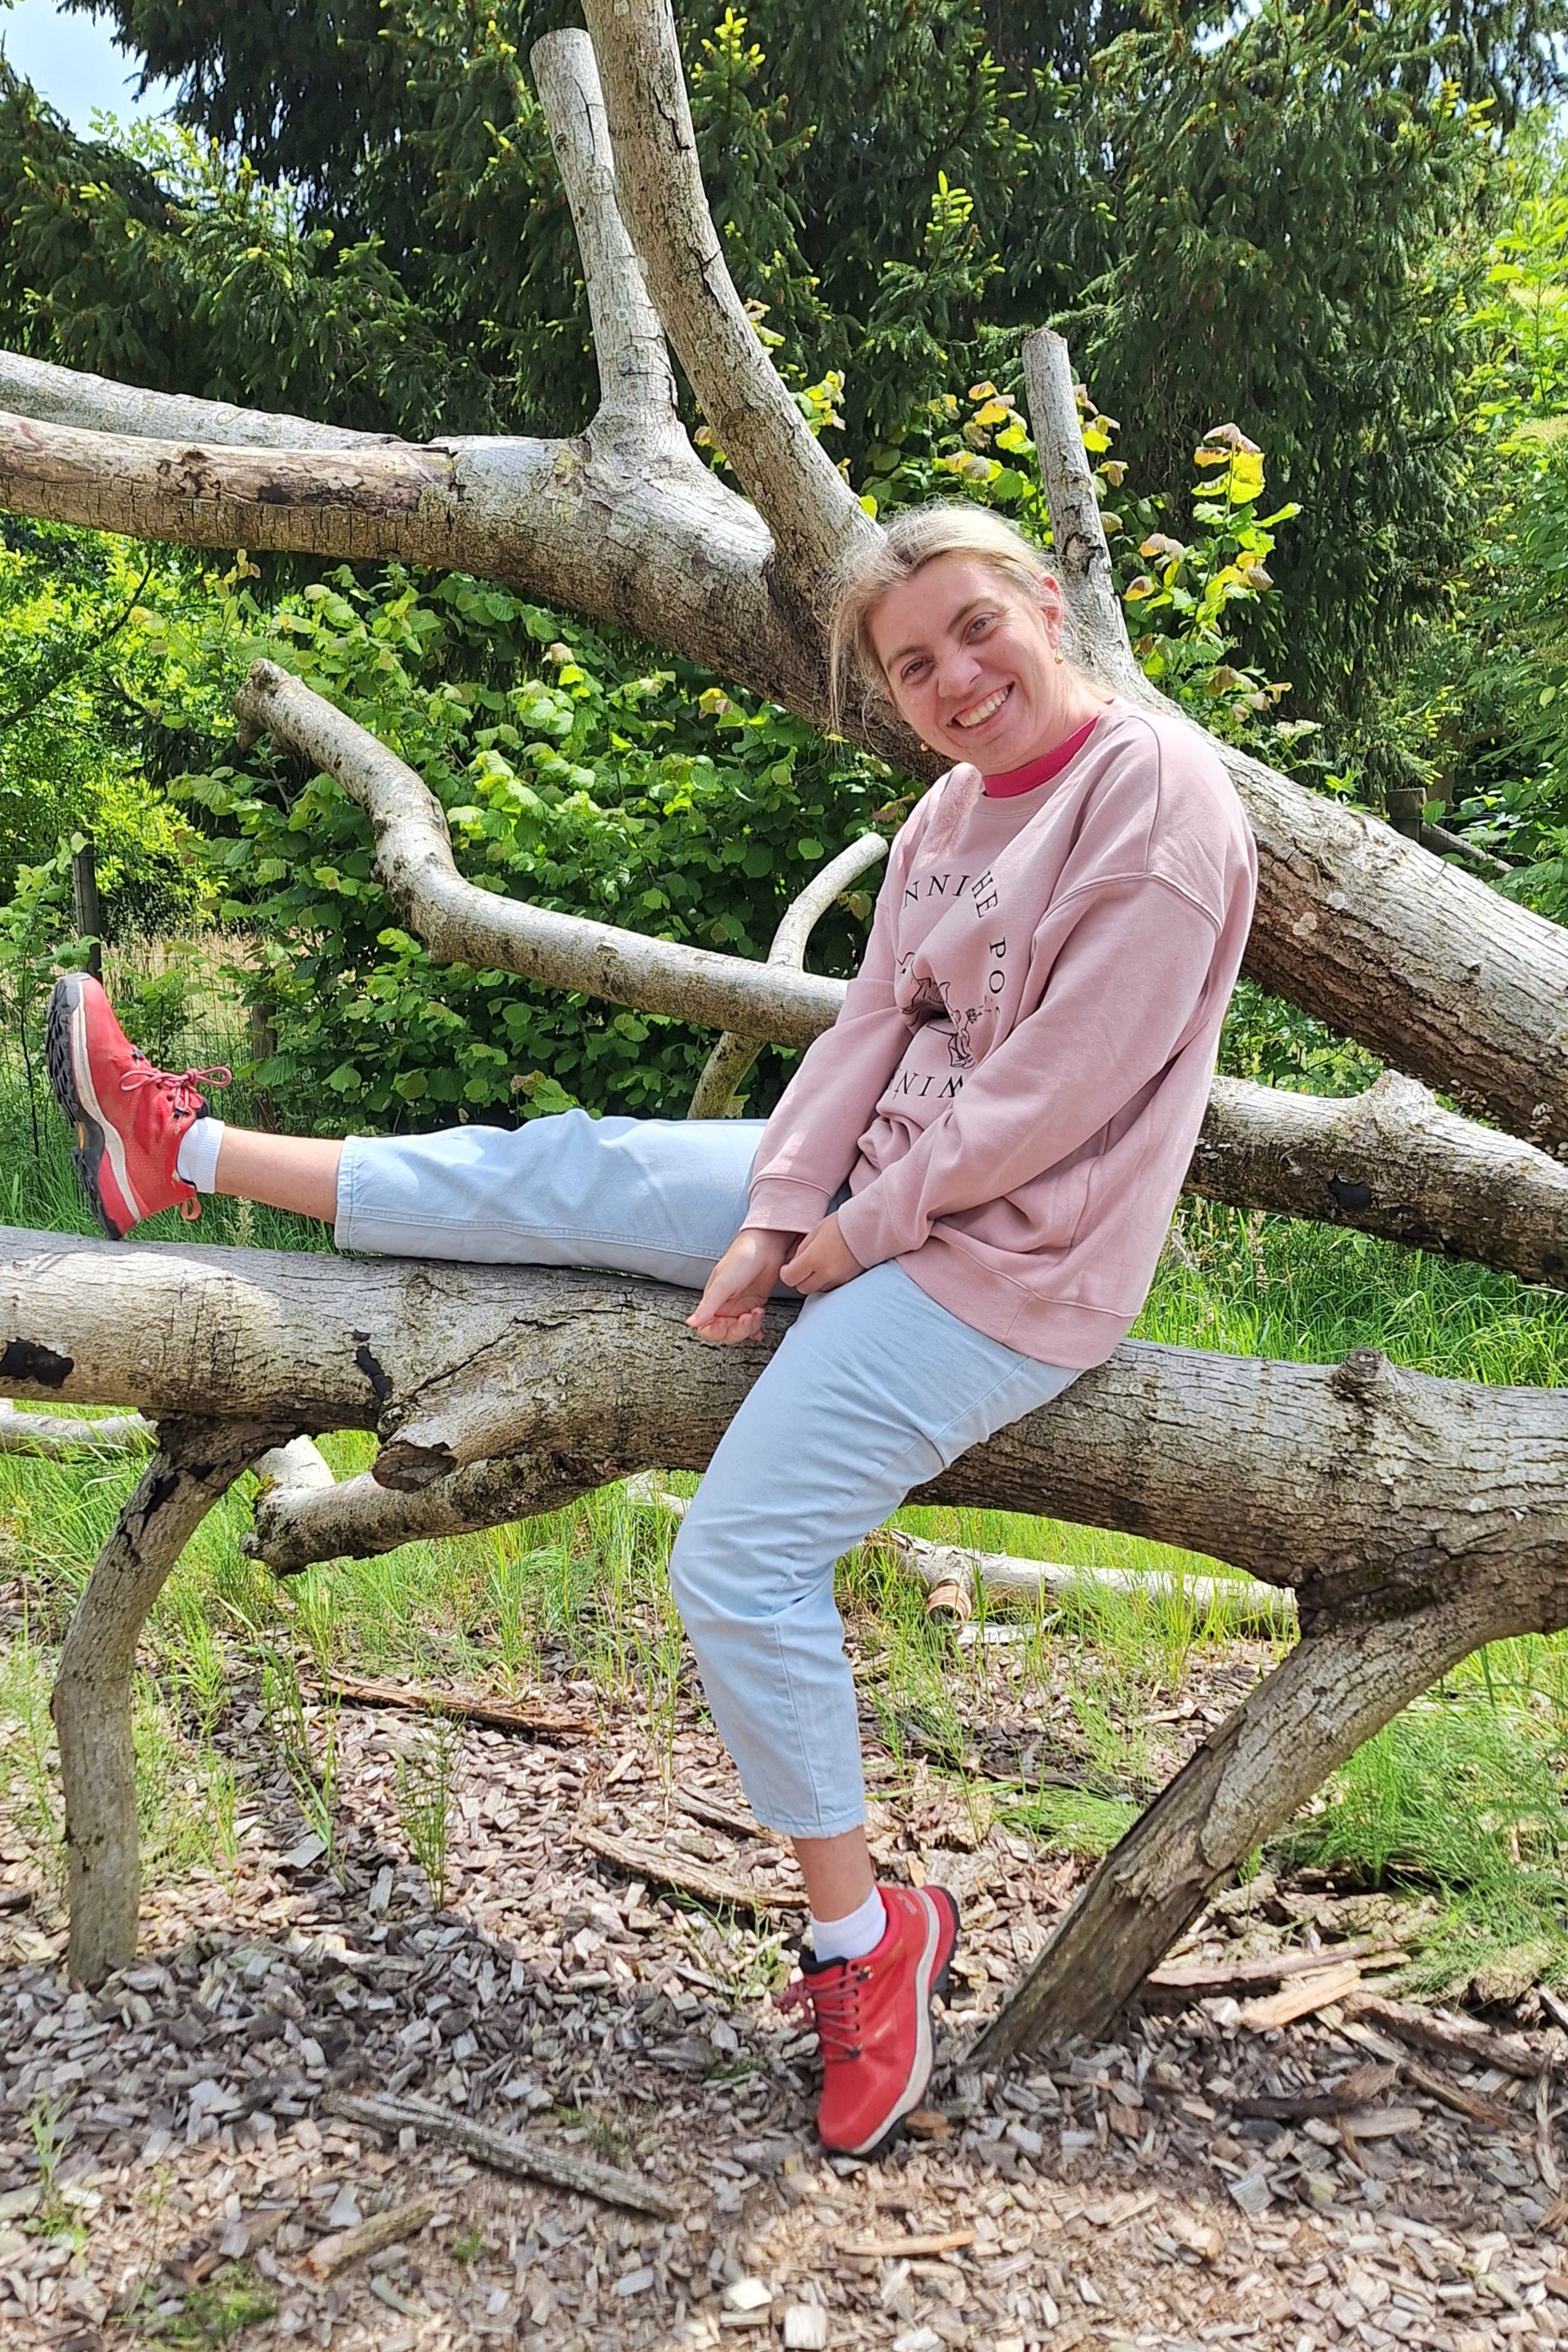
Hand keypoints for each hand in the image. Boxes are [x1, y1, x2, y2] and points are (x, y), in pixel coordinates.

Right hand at [687, 1228, 792, 1344]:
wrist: (767, 1247)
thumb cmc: (742, 1258)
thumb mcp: (723, 1283)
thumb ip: (708, 1305)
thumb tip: (691, 1322)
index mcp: (712, 1301)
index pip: (706, 1327)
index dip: (715, 1331)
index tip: (725, 1323)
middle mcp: (724, 1306)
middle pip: (725, 1333)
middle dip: (737, 1330)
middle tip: (745, 1318)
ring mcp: (740, 1306)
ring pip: (740, 1331)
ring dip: (749, 1328)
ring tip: (756, 1313)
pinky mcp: (754, 1305)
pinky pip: (753, 1325)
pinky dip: (756, 1329)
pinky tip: (760, 1326)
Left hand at [781, 1211, 862, 1296]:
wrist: (871, 1226)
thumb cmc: (845, 1223)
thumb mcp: (816, 1230)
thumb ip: (802, 1249)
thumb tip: (794, 1262)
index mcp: (814, 1258)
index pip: (789, 1278)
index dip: (786, 1273)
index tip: (788, 1268)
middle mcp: (826, 1272)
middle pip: (802, 1288)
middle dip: (800, 1278)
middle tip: (804, 1266)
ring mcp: (839, 1279)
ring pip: (817, 1290)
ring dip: (814, 1281)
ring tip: (821, 1264)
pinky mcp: (849, 1281)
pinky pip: (831, 1287)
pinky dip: (827, 1281)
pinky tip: (831, 1267)